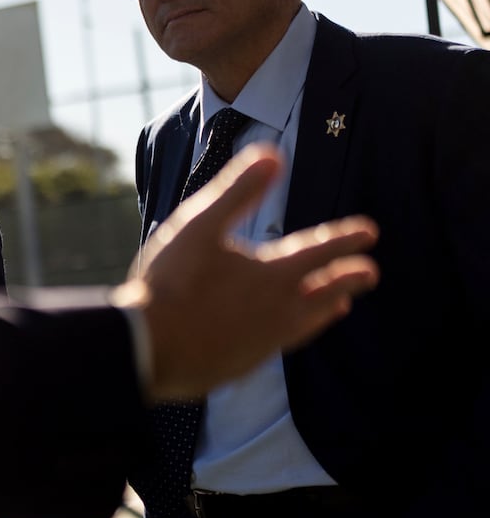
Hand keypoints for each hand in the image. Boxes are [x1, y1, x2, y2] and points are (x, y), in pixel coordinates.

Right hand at [117, 144, 378, 400]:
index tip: (370, 232)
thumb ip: (237, 191)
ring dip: (327, 308)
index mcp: (273, 273)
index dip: (346, 238)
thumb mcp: (198, 225)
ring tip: (340, 305)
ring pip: (308, 322)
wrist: (148, 348)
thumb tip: (272, 154)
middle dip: (349, 278)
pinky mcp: (244, 363)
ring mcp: (264, 341)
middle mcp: (279, 309)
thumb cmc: (171, 283)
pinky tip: (285, 334)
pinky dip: (295, 333)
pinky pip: (281, 345)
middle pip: (326, 291)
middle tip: (370, 272)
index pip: (320, 250)